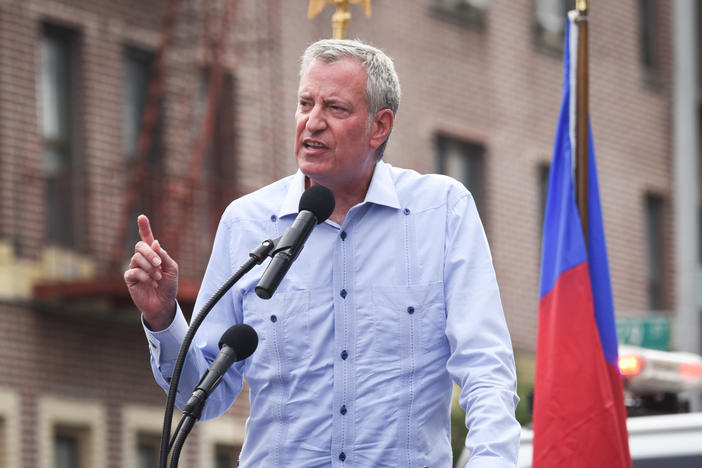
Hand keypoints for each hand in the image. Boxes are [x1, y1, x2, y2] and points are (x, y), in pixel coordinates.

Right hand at [124, 215, 178, 330]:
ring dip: (149, 268)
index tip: (141, 216)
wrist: (164, 304)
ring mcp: (135, 268)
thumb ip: (164, 256)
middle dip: (149, 253)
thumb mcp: (172, 269)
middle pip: (139, 246)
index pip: (147, 238)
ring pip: (136, 259)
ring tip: (158, 277)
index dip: (144, 227)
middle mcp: (142, 259)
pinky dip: (145, 276)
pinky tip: (152, 283)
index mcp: (153, 255)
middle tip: (159, 264)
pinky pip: (133, 272)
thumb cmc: (169, 286)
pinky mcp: (130, 279)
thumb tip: (154, 242)